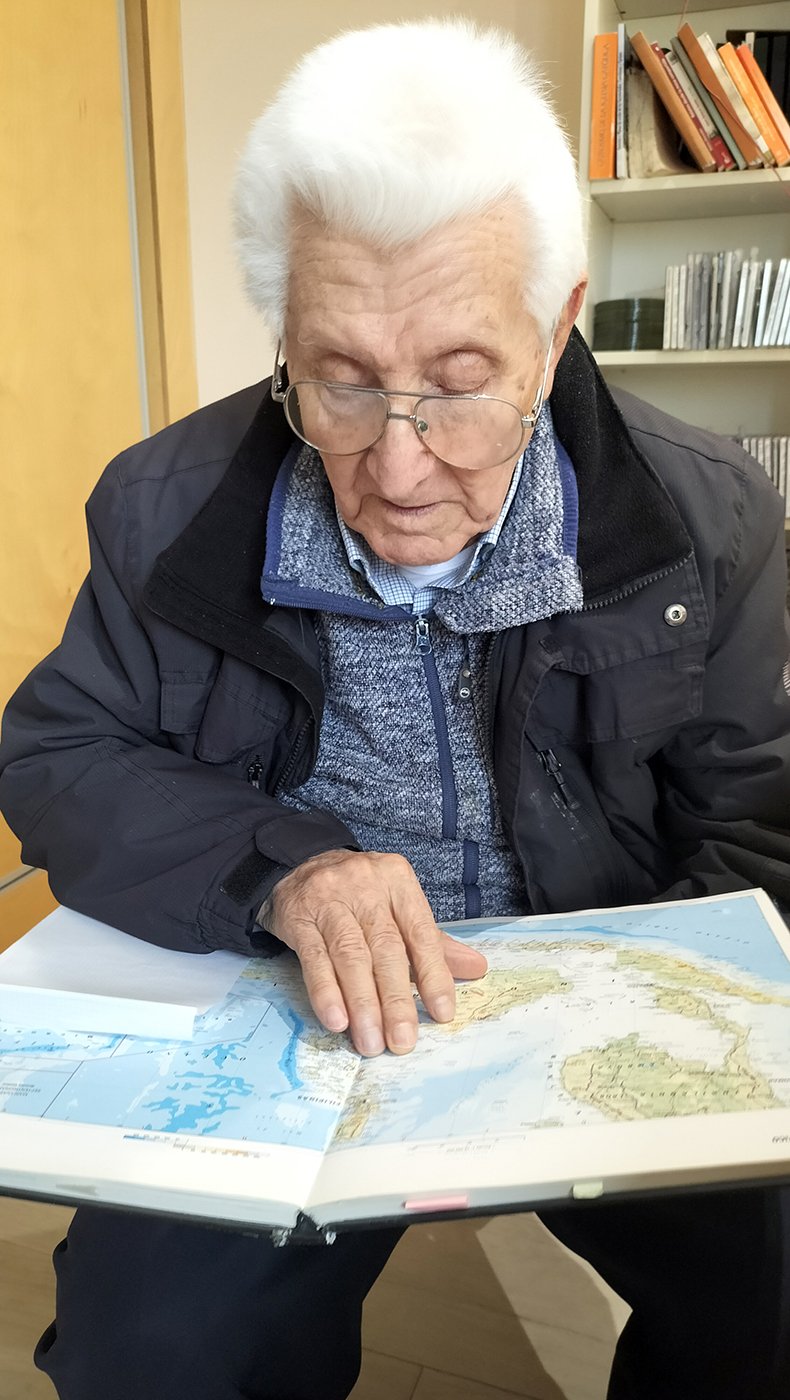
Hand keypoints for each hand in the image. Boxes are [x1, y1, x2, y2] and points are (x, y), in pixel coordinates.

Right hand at [263, 849, 486, 1056]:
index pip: (420, 932)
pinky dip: (326, 992)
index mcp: (398, 881)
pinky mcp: (299, 917)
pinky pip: (314, 959)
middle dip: (396, 999)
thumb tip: (476, 968)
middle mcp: (366, 887)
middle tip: (402, 1041)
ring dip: (363, 1004)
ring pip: (351, 956)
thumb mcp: (398, 906)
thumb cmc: (360, 894)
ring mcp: (329, 900)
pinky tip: (336, 1020)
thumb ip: (432, 941)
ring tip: (371, 1042)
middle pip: (386, 948)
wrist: (300, 865)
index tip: (442, 1013)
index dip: (433, 974)